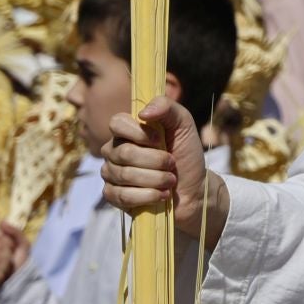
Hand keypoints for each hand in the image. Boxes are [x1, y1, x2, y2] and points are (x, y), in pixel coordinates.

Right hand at [0, 223, 29, 283]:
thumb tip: (3, 222)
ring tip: (4, 269)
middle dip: (8, 255)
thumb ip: (15, 232)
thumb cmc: (17, 261)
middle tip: (8, 261)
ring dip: (4, 266)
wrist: (14, 281)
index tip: (12, 247)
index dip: (9, 242)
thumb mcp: (23, 245)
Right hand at [101, 96, 227, 248]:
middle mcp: (114, 150)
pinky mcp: (112, 196)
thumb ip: (167, 107)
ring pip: (125, 175)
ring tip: (170, 180)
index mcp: (127, 130)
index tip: (161, 140)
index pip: (117, 123)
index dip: (140, 133)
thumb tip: (143, 113)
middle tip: (172, 164)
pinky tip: (161, 195)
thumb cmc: (185, 154)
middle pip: (124, 153)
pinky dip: (147, 196)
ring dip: (156, 179)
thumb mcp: (184, 125)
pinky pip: (122, 196)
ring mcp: (111, 173)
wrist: (193, 188)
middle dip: (156, 160)